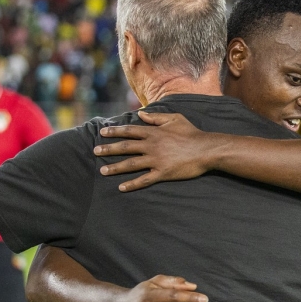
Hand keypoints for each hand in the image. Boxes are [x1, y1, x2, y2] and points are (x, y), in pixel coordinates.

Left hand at [95, 111, 216, 191]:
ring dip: (115, 168)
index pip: (129, 131)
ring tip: (103, 171)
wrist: (206, 149)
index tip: (102, 133)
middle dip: (108, 149)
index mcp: (153, 132)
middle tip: (95, 152)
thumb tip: (140, 114)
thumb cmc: (191, 133)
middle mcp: (151, 146)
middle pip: (125, 147)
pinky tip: (121, 187)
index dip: (114, 131)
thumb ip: (155, 117)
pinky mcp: (162, 173)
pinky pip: (144, 180)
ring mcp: (156, 160)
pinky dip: (132, 184)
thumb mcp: (174, 119)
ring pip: (131, 164)